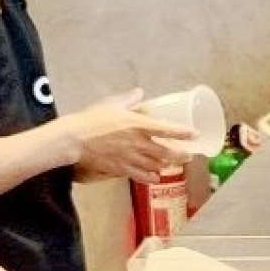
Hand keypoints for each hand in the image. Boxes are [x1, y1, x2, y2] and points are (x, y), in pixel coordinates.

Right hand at [59, 88, 192, 183]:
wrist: (75, 139)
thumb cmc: (92, 119)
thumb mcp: (112, 104)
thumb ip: (129, 99)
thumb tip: (139, 93)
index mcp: (138, 125)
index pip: (167, 129)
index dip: (183, 133)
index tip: (195, 134)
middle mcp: (138, 143)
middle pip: (166, 152)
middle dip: (180, 155)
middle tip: (189, 155)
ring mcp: (130, 158)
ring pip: (155, 166)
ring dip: (167, 166)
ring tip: (174, 165)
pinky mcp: (121, 168)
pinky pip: (140, 175)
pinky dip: (150, 177)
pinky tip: (155, 177)